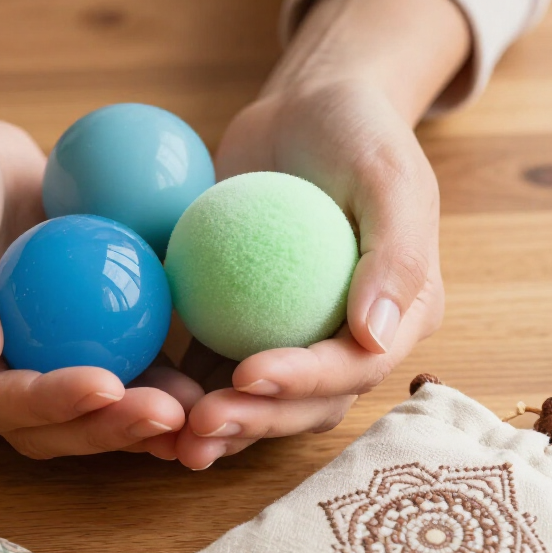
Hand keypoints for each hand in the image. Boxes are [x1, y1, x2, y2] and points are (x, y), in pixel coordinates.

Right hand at [0, 88, 198, 457]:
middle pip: (44, 426)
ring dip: (137, 421)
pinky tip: (197, 381)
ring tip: (193, 415)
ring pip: (83, 410)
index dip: (49, 403)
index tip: (107, 385)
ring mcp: (25, 354)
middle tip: (168, 416)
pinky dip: (151, 378)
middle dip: (105, 428)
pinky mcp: (66, 332)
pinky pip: (111, 361)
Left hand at [171, 0, 468, 469]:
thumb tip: (376, 337)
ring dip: (222, 424)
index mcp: (400, 317)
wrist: (304, 112)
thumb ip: (396, 253)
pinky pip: (216, 367)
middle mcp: (351, 341)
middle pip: (307, 402)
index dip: (304, 382)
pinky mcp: (243, 328)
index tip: (249, 374)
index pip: (354, 367)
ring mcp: (296, 340)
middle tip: (202, 425)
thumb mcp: (388, 174)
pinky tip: (151, 402)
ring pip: (261, 400)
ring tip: (175, 440)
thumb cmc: (357, 132)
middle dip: (256, 421)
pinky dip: (188, 389)